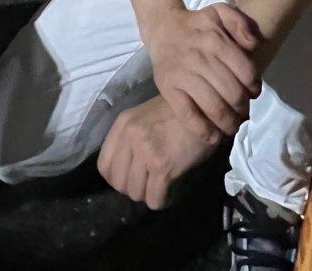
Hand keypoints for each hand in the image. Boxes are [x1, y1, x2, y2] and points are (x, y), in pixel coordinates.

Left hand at [98, 96, 219, 209]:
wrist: (207, 109)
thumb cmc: (179, 113)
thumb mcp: (146, 116)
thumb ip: (131, 136)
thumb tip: (125, 168)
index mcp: (123, 124)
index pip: (104, 166)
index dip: (116, 179)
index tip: (130, 180)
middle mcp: (130, 136)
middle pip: (119, 183)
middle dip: (133, 189)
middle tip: (148, 185)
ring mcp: (145, 151)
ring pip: (135, 193)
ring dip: (148, 194)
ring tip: (161, 187)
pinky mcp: (162, 166)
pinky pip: (154, 199)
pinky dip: (162, 201)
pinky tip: (170, 193)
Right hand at [146, 2, 262, 137]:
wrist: (163, 28)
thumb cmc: (197, 24)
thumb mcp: (221, 11)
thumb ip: (241, 22)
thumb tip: (254, 44)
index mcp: (216, 40)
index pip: (246, 72)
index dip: (254, 87)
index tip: (253, 93)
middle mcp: (200, 58)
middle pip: (233, 93)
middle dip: (243, 108)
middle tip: (244, 112)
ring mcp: (183, 76)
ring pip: (214, 107)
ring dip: (229, 123)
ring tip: (233, 126)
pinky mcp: (169, 90)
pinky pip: (188, 115)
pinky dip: (203, 131)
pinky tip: (214, 137)